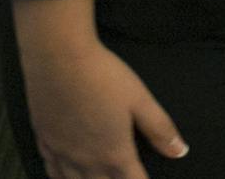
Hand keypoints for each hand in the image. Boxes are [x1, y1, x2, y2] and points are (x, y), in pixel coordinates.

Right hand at [13, 0, 185, 178]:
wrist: (58, 57)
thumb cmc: (103, 76)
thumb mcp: (140, 100)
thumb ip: (160, 129)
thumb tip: (180, 152)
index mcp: (114, 153)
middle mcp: (86, 160)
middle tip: (124, 177)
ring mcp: (61, 152)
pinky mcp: (44, 140)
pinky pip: (52, 171)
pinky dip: (62, 178)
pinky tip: (66, 176)